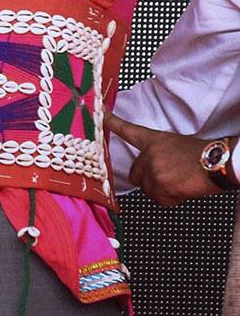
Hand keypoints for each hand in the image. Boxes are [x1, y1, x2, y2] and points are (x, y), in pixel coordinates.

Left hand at [105, 110, 231, 205]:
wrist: (214, 162)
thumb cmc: (199, 154)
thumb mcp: (173, 145)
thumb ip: (156, 154)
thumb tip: (152, 168)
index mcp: (152, 140)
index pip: (128, 130)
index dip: (112, 122)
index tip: (101, 114)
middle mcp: (149, 154)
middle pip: (135, 175)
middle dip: (149, 180)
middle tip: (169, 177)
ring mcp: (153, 170)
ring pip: (148, 190)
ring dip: (162, 191)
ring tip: (179, 182)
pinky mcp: (160, 185)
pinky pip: (160, 200)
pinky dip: (170, 199)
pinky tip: (182, 189)